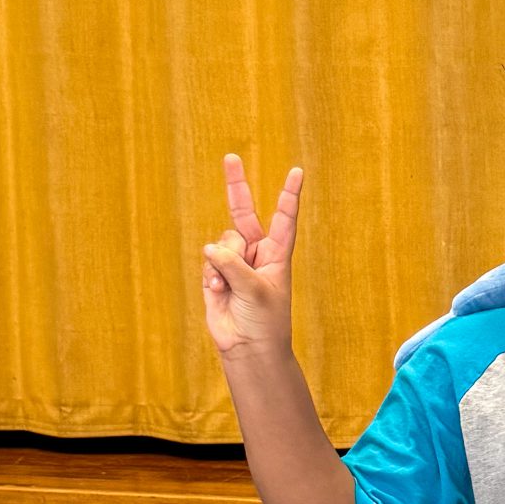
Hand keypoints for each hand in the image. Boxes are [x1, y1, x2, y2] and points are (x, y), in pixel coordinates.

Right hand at [201, 154, 301, 358]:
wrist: (248, 346)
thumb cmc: (265, 321)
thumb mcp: (257, 290)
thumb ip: (235, 265)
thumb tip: (211, 247)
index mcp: (278, 254)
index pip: (284, 218)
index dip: (289, 195)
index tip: (297, 171)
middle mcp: (256, 253)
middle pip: (244, 212)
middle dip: (236, 186)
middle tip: (231, 157)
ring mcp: (234, 261)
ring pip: (222, 242)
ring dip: (223, 262)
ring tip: (230, 286)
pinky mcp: (215, 272)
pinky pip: (208, 259)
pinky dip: (211, 274)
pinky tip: (218, 291)